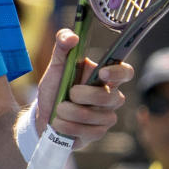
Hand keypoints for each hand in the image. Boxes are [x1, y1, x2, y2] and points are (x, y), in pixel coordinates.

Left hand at [35, 29, 133, 149]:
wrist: (43, 115)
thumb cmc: (54, 88)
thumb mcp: (55, 66)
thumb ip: (62, 47)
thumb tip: (72, 36)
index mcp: (104, 76)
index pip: (125, 72)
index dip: (117, 72)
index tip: (101, 73)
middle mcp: (110, 96)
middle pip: (109, 97)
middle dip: (82, 96)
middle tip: (68, 95)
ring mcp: (106, 116)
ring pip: (94, 116)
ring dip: (69, 112)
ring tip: (58, 109)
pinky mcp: (98, 133)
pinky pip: (88, 132)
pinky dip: (67, 126)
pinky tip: (60, 123)